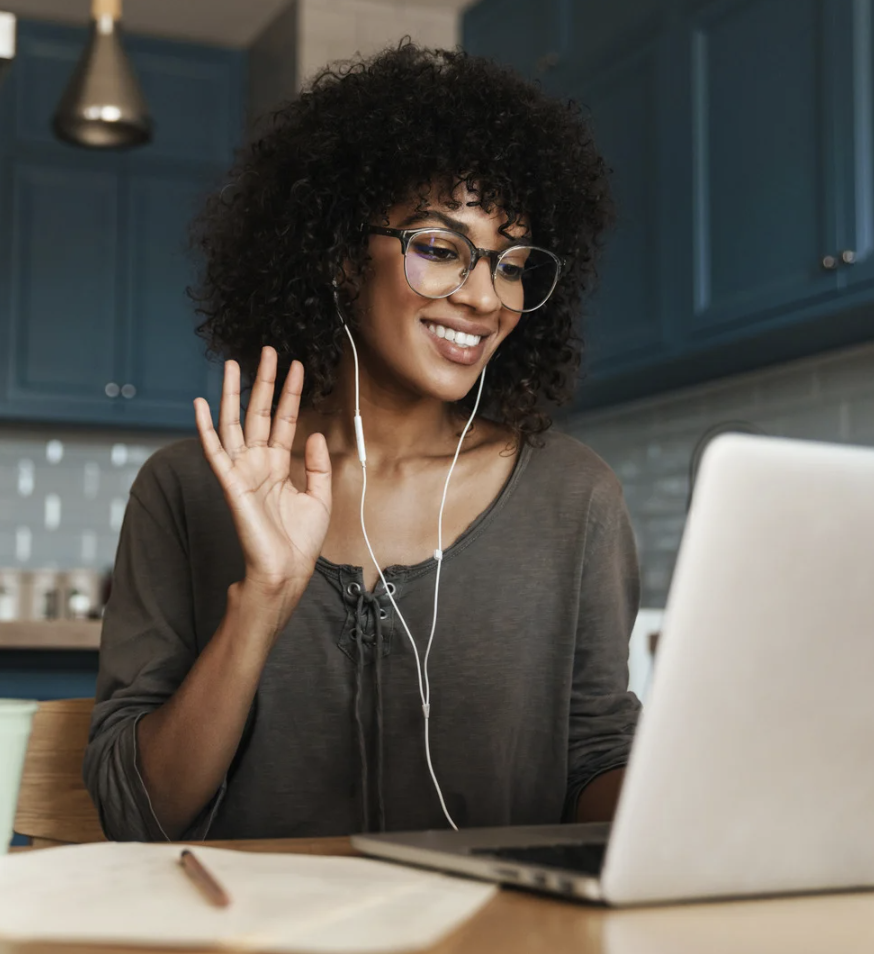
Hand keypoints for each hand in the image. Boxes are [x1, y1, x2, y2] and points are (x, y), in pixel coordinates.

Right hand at [194, 347, 331, 601]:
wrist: (287, 569)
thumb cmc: (300, 540)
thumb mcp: (320, 497)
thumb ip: (316, 464)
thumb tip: (314, 433)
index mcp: (279, 464)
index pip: (284, 419)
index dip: (291, 393)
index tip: (297, 366)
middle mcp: (259, 463)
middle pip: (259, 412)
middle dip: (264, 382)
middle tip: (267, 351)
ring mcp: (243, 471)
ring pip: (234, 423)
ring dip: (233, 394)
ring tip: (234, 364)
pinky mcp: (231, 484)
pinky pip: (215, 451)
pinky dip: (205, 428)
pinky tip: (201, 404)